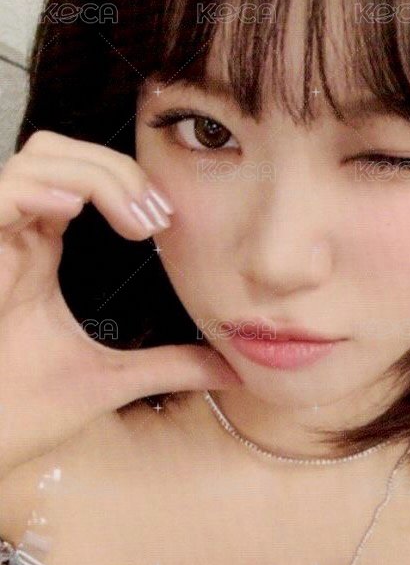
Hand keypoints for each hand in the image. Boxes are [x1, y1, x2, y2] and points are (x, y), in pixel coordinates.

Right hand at [0, 130, 237, 477]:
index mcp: (40, 253)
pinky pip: (2, 193)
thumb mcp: (111, 380)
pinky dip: (39, 188)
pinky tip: (75, 209)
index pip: (82, 182)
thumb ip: (170, 366)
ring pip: (36, 159)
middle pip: (59, 152)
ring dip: (93, 174)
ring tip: (134, 220)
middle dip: (116, 169)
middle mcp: (16, 237)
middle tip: (157, 216)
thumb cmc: (23, 411)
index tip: (167, 224)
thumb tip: (231, 371)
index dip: (127, 185)